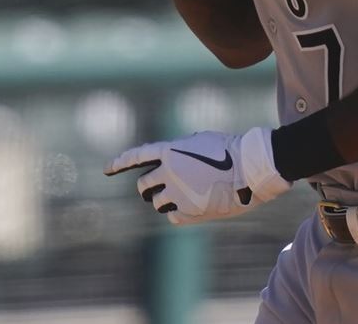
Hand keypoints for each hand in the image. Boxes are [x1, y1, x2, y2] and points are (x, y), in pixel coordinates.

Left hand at [105, 127, 291, 224]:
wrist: (250, 169)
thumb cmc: (230, 150)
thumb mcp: (200, 141)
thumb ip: (180, 150)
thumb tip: (169, 161)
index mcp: (169, 151)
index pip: (136, 156)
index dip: (119, 163)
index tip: (106, 170)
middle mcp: (168, 172)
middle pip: (143, 185)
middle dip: (148, 187)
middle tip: (158, 188)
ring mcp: (178, 194)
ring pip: (157, 203)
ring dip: (164, 200)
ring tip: (183, 195)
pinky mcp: (189, 212)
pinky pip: (172, 216)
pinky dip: (178, 212)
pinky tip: (193, 206)